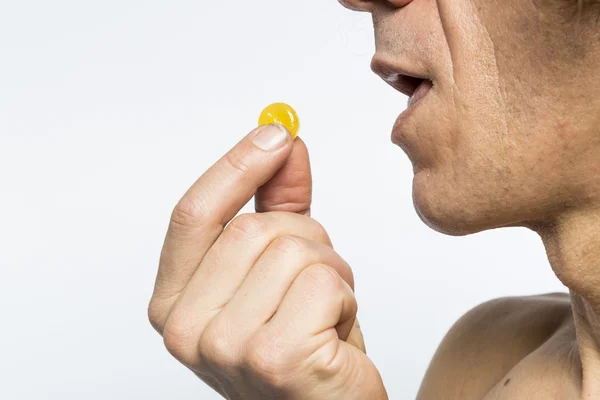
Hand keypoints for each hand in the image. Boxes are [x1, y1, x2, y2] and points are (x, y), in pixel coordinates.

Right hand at [148, 124, 387, 398]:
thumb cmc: (302, 345)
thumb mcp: (279, 268)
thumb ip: (275, 204)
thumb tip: (283, 143)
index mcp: (173, 302)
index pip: (194, 213)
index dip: (236, 166)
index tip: (276, 133)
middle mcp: (185, 328)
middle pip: (254, 228)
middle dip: (306, 239)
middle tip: (317, 280)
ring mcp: (224, 346)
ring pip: (294, 250)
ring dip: (331, 271)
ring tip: (325, 313)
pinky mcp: (274, 358)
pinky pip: (324, 282)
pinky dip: (345, 299)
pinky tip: (337, 335)